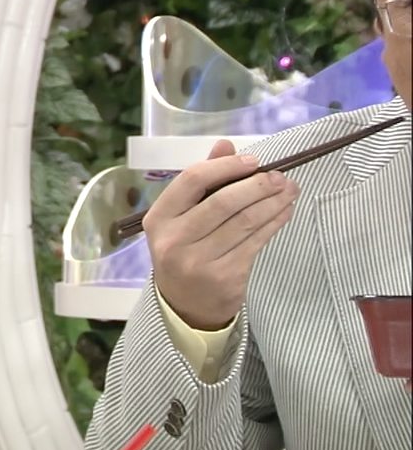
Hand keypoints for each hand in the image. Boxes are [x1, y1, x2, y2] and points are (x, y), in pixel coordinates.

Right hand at [144, 140, 300, 329]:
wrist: (184, 304)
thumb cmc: (184, 250)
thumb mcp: (181, 218)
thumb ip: (202, 181)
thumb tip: (226, 145)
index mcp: (159, 218)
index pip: (191, 181)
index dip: (225, 167)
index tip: (253, 161)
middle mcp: (174, 240)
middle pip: (223, 202)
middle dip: (257, 185)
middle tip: (281, 176)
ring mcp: (198, 261)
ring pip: (244, 222)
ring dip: (273, 202)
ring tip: (290, 190)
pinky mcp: (225, 276)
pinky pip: (256, 242)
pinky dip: (274, 223)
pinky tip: (284, 211)